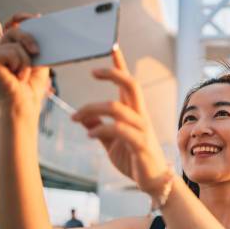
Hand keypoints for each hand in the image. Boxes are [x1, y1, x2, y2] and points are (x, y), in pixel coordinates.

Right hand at [0, 13, 48, 116]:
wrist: (25, 105)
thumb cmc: (32, 86)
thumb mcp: (39, 61)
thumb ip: (38, 44)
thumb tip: (42, 22)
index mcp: (9, 48)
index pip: (11, 25)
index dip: (22, 18)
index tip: (37, 18)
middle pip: (14, 31)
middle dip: (29, 39)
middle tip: (37, 53)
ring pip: (15, 44)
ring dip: (26, 62)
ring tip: (22, 76)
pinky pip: (10, 52)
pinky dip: (19, 65)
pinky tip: (16, 77)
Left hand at [71, 46, 169, 194]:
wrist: (153, 182)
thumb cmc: (134, 159)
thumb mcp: (111, 142)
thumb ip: (99, 126)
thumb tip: (82, 116)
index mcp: (134, 112)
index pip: (127, 82)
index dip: (120, 64)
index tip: (111, 46)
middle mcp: (140, 116)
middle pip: (131, 85)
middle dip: (113, 74)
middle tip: (92, 71)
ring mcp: (141, 129)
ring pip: (118, 108)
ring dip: (93, 109)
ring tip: (76, 117)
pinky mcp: (140, 144)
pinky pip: (120, 131)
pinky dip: (101, 129)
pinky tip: (89, 134)